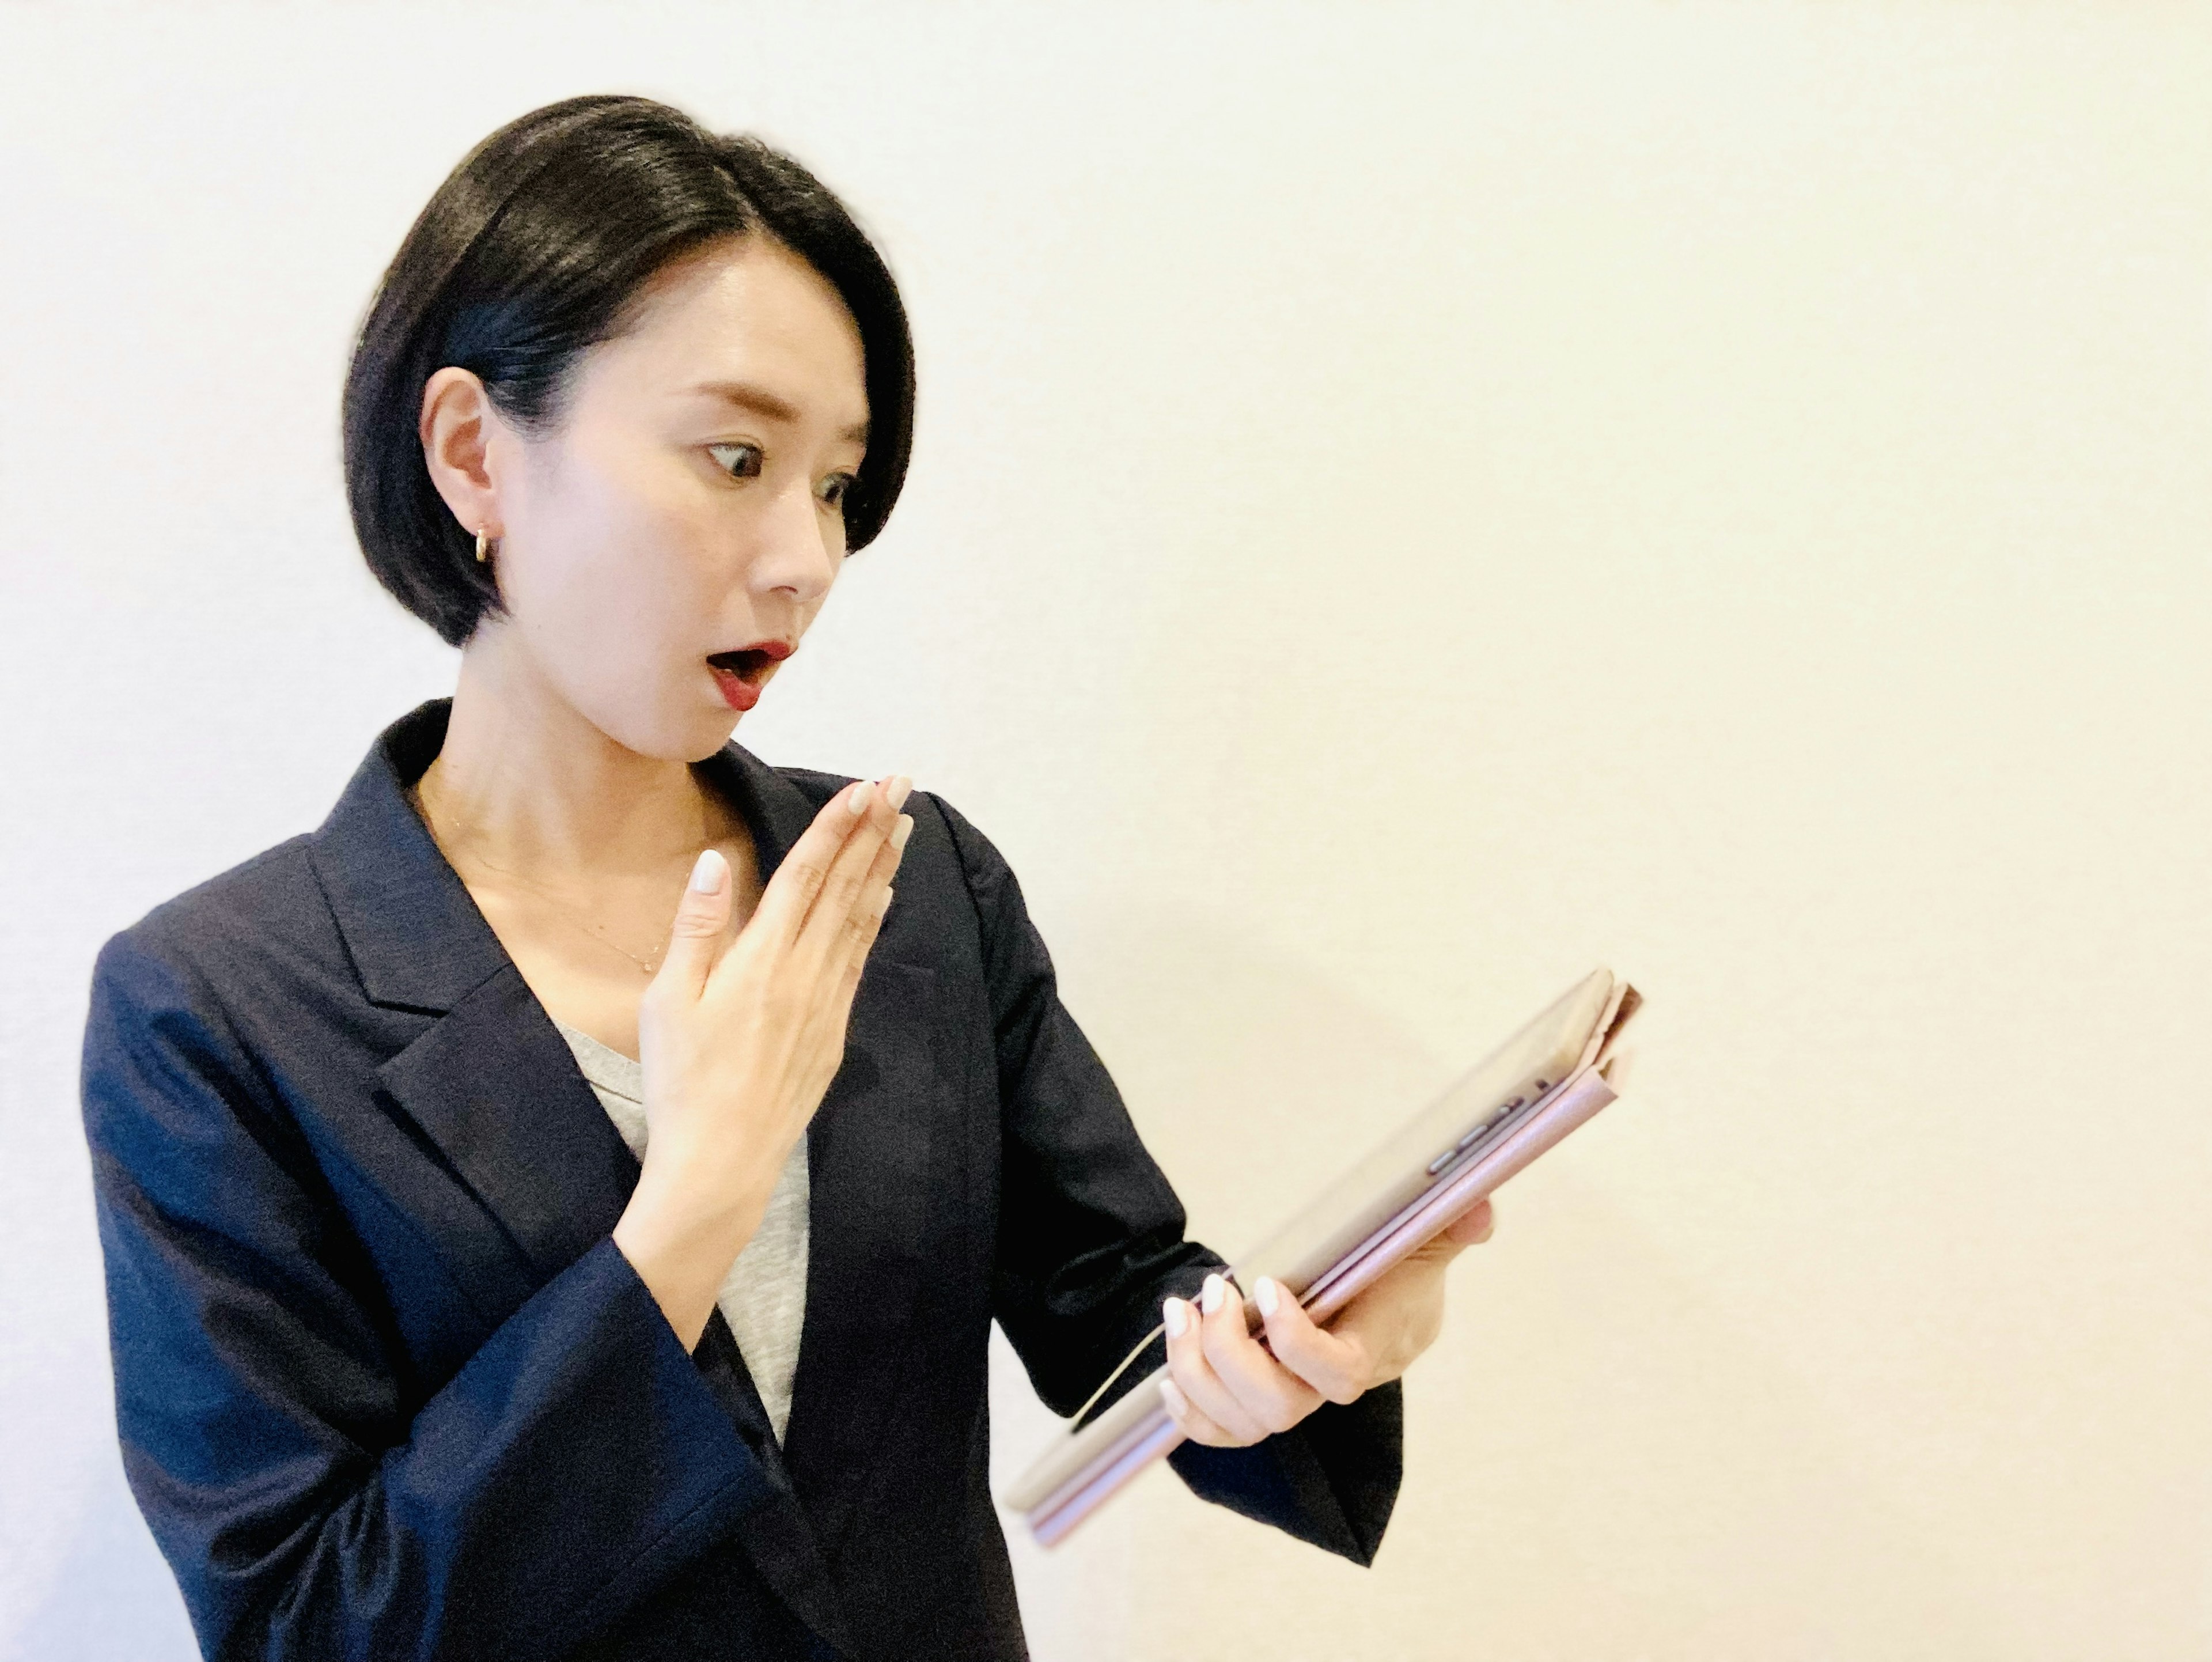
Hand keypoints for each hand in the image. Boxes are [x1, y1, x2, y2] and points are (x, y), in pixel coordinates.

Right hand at [613, 774, 912, 1348]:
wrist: (721, 1163)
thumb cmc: (681, 1084)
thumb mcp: (670, 1002)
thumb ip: (696, 928)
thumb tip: (713, 861)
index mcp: (760, 960)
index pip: (806, 875)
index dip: (836, 826)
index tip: (863, 787)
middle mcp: (803, 974)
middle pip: (844, 887)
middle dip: (872, 831)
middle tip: (899, 783)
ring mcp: (824, 1003)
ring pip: (860, 919)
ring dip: (881, 867)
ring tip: (903, 825)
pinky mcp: (832, 1032)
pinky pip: (859, 960)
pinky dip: (874, 920)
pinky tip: (884, 896)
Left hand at [1157, 1197, 1496, 1446]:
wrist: (1390, 1302)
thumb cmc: (1400, 1268)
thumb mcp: (1427, 1237)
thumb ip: (1452, 1224)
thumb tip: (1479, 1209)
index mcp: (1374, 1344)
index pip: (1340, 1373)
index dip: (1297, 1343)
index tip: (1266, 1285)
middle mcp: (1333, 1384)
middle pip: (1280, 1407)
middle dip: (1230, 1353)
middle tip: (1212, 1293)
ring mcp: (1297, 1398)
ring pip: (1243, 1423)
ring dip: (1198, 1371)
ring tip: (1180, 1313)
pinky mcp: (1263, 1404)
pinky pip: (1224, 1434)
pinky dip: (1191, 1413)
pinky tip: (1171, 1373)